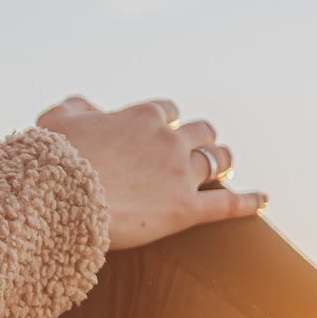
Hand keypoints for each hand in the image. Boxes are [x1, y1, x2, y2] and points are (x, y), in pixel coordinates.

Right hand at [38, 96, 267, 249]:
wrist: (59, 196)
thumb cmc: (54, 159)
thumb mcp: (59, 119)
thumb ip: (78, 108)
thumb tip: (86, 108)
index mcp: (143, 116)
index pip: (166, 111)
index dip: (165, 121)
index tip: (160, 130)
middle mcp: (169, 140)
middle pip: (200, 131)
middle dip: (201, 137)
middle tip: (201, 146)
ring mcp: (180, 174)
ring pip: (217, 160)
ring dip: (222, 160)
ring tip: (225, 165)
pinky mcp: (185, 209)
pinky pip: (227, 204)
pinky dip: (248, 201)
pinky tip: (262, 199)